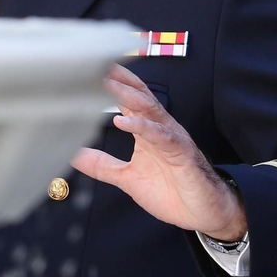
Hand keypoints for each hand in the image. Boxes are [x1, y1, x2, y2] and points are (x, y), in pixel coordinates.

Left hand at [71, 64, 247, 241]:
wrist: (203, 214)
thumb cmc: (173, 192)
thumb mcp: (127, 178)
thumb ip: (101, 165)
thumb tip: (73, 155)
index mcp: (147, 131)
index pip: (128, 98)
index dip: (110, 82)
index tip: (88, 66)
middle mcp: (160, 128)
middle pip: (138, 94)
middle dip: (117, 78)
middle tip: (94, 63)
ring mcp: (171, 139)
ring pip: (149, 109)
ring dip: (126, 94)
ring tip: (105, 83)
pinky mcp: (182, 154)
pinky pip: (161, 136)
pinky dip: (143, 127)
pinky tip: (123, 121)